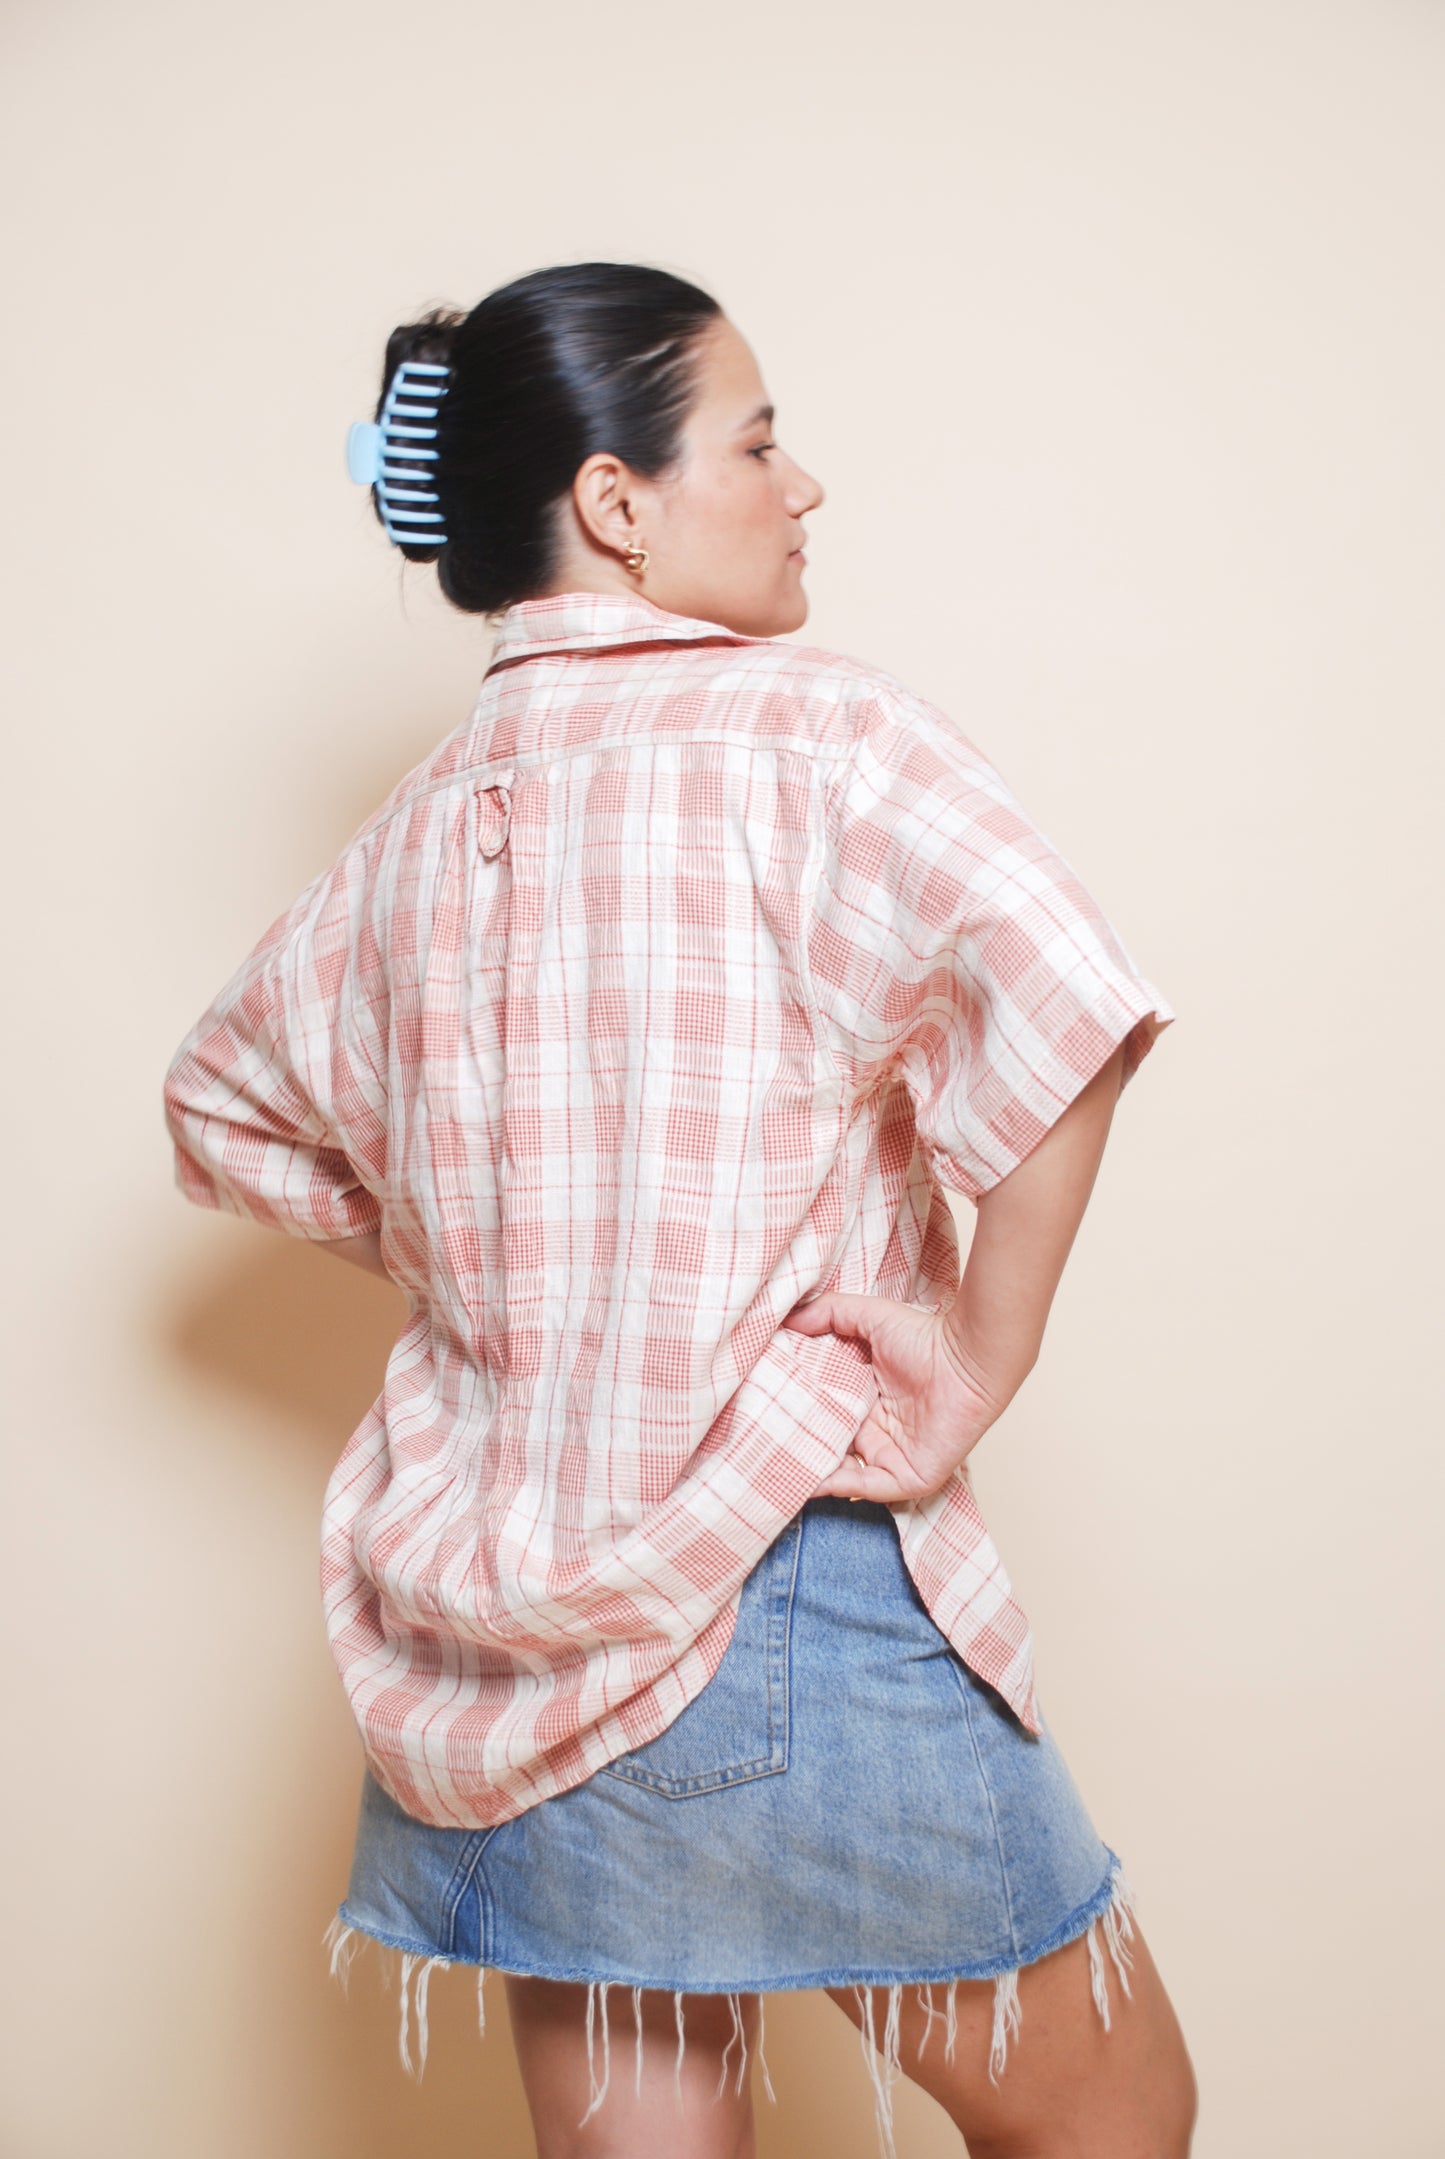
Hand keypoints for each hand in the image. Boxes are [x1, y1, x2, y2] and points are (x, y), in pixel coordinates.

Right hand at [781, 1291, 1007, 1504]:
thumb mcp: (867, 1317)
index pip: (823, 1415)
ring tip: (775, 1466)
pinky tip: (813, 1480)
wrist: (967, 1357)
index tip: (760, 1406)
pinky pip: (868, 1488)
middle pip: (829, 1447)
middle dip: (797, 1447)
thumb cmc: (925, 1336)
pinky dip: (841, 1487)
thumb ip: (827, 1314)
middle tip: (758, 1442)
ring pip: (843, 1472)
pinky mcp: (909, 1476)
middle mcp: (876, 1433)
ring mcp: (892, 1457)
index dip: (795, 1413)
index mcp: (865, 1401)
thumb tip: (786, 1321)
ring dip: (813, 1470)